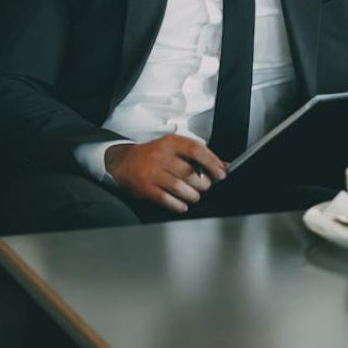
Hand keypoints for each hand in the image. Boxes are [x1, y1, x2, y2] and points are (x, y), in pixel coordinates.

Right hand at [105, 135, 227, 212]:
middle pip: (189, 172)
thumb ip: (199, 156)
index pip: (196, 150)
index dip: (212, 162)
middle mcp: (161, 156)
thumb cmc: (154, 155)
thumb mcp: (175, 148)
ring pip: (179, 187)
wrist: (124, 162)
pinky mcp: (145, 187)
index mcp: (170, 143)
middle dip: (203, 183)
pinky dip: (178, 204)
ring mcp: (151, 172)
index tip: (221, 173)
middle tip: (205, 186)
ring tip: (195, 196)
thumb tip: (223, 165)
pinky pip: (166, 199)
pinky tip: (182, 205)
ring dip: (192, 195)